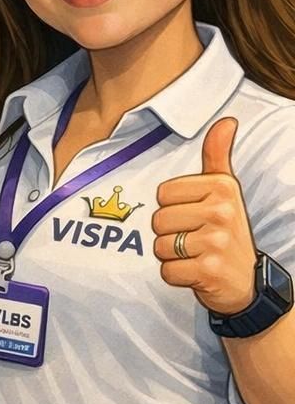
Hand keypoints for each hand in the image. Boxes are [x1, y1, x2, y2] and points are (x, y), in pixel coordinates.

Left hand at [151, 117, 257, 314]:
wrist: (247, 282)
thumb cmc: (227, 232)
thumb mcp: (226, 191)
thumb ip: (218, 156)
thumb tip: (226, 120)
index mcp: (222, 187)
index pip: (162, 194)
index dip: (172, 209)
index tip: (195, 217)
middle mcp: (222, 212)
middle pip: (158, 220)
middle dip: (170, 234)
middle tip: (195, 240)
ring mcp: (216, 242)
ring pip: (160, 246)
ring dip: (172, 256)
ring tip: (195, 255)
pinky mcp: (208, 271)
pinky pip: (167, 271)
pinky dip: (176, 275)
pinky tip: (196, 273)